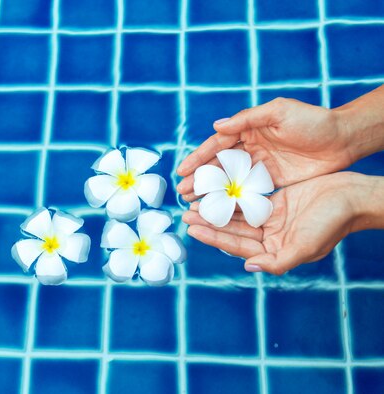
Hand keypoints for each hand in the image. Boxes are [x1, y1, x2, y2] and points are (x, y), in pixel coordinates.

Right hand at [176, 98, 352, 200]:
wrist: (343, 140)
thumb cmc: (313, 121)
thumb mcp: (279, 112)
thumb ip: (247, 119)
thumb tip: (217, 127)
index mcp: (249, 130)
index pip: (217, 144)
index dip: (199, 157)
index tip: (183, 170)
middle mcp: (250, 148)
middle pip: (218, 164)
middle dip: (199, 178)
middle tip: (182, 191)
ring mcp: (260, 166)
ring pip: (229, 180)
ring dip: (211, 191)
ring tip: (193, 202)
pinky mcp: (271, 182)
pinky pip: (246, 192)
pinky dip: (231, 200)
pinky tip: (219, 209)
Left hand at [183, 172, 365, 274]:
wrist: (353, 196)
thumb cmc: (332, 223)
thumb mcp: (306, 246)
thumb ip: (278, 261)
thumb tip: (249, 266)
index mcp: (274, 251)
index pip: (236, 245)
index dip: (213, 237)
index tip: (192, 227)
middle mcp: (270, 237)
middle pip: (232, 230)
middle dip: (209, 222)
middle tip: (186, 213)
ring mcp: (272, 220)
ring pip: (237, 215)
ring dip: (217, 209)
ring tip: (194, 202)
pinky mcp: (276, 203)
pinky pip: (248, 200)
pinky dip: (232, 197)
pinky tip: (216, 190)